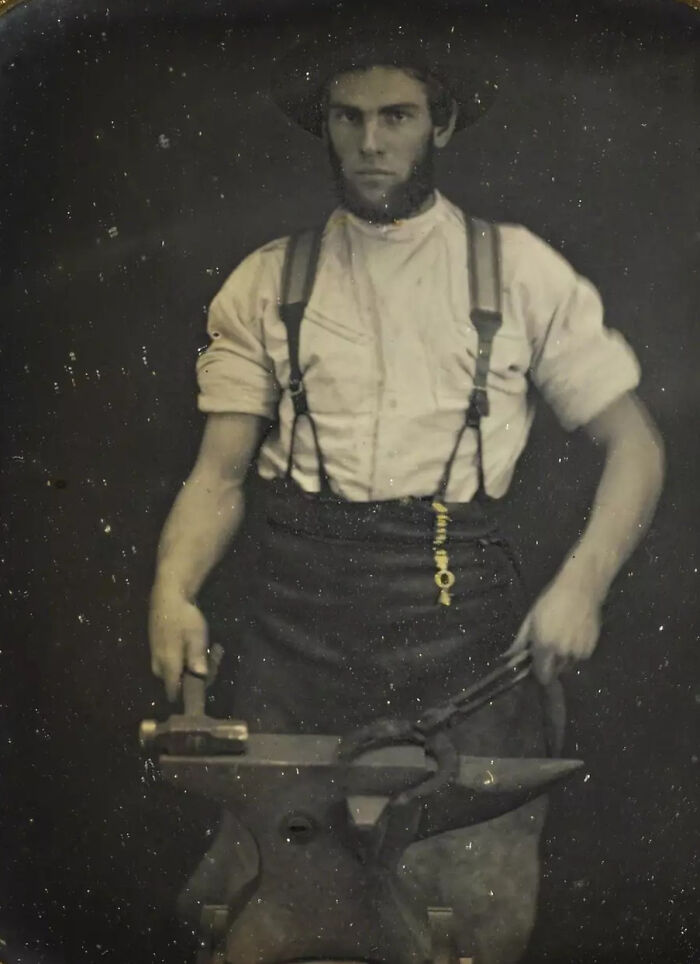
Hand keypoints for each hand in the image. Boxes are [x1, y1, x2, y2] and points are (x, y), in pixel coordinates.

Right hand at [149, 585, 208, 700]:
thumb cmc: (185, 617)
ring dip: (184, 665)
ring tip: (205, 651)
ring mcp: (155, 651)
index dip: (183, 694)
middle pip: (170, 679)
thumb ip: (197, 659)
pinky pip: (167, 657)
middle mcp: (158, 660)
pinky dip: (179, 656)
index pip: (171, 688)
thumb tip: (200, 677)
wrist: (168, 595)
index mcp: (168, 663)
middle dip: (186, 678)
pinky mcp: (156, 643)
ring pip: (168, 667)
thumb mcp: (196, 637)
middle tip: (207, 666)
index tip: (195, 692)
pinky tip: (191, 644)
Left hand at [507, 574, 603, 683]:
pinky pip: (580, 656)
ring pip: (568, 664)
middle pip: (555, 670)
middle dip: (550, 663)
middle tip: (548, 647)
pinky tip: (574, 635)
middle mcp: (562, 652)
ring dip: (563, 657)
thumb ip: (521, 641)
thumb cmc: (551, 600)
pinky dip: (575, 651)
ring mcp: (578, 651)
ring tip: (562, 637)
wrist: (580, 589)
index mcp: (545, 645)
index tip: (536, 666)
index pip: (542, 674)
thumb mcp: (531, 619)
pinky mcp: (591, 647)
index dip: (538, 672)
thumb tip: (510, 656)